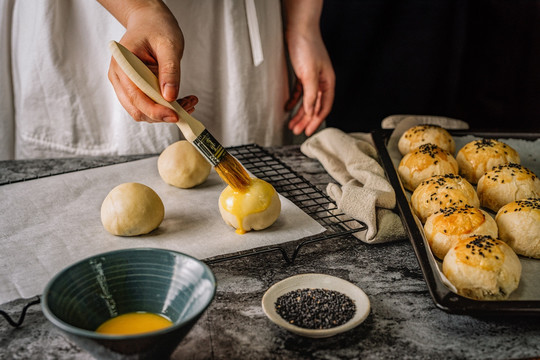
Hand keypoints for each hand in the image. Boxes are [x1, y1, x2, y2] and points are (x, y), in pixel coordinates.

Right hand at [104, 1, 191, 122]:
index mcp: (122, 65)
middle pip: (138, 109)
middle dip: (163, 114)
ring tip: (189, 102)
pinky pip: (148, 105)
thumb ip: (170, 71)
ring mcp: (125, 85)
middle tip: (188, 107)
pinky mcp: (135, 89)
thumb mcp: (169, 46)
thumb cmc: (156, 28)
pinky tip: (183, 101)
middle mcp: (119, 78)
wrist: (149, 21)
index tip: (175, 115)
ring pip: (143, 111)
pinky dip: (165, 108)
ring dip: (166, 112)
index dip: (155, 110)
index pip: (136, 97)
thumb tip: (170, 97)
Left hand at [283, 1, 334, 136]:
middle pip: (314, 106)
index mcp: (327, 82)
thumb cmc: (307, 46)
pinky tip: (287, 108)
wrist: (298, 28)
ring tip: (292, 124)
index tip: (308, 131)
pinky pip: (299, 92)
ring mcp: (311, 78)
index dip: (316, 120)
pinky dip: (293, 101)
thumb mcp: (308, 73)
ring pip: (306, 101)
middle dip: (306, 120)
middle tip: (298, 131)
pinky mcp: (302, 73)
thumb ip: (310, 94)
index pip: (324, 107)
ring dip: (299, 113)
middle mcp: (321, 81)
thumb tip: (311, 111)